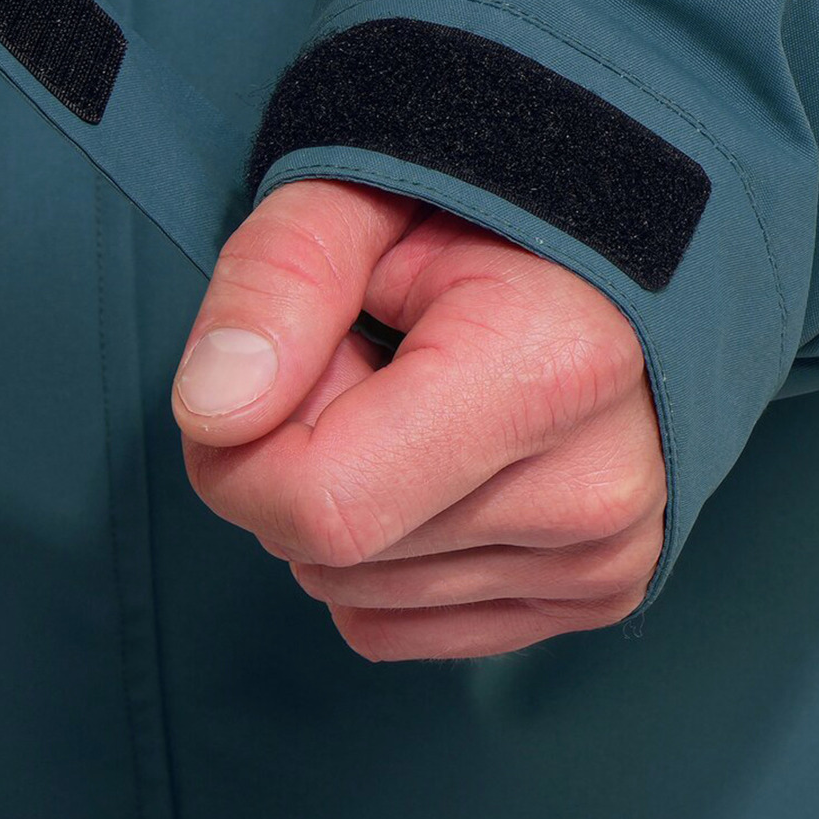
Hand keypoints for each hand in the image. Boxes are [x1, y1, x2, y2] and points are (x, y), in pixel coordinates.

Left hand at [174, 179, 664, 659]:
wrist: (608, 240)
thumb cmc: (474, 206)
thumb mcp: (353, 195)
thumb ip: (277, 284)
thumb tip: (211, 412)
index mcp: (548, 369)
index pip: (323, 506)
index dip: (240, 447)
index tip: (264, 370)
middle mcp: (596, 485)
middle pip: (333, 552)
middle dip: (299, 455)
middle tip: (363, 355)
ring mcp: (606, 554)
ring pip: (358, 593)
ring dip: (345, 495)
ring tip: (412, 392)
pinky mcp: (598, 594)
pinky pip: (400, 623)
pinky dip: (384, 548)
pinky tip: (436, 456)